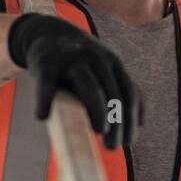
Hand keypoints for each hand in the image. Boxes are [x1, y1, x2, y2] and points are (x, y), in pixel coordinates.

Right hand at [6, 13, 141, 149]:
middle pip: (113, 94)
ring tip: (99, 132)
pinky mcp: (47, 63)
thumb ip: (119, 91)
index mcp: (113, 64)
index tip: (130, 142)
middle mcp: (97, 59)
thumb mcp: (104, 70)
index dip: (131, 119)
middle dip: (117, 124)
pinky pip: (48, 85)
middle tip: (113, 147)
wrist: (47, 33)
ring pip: (91, 88)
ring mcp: (72, 60)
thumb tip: (137, 126)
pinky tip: (43, 117)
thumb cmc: (80, 63)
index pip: (129, 93)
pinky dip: (46, 102)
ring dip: (98, 113)